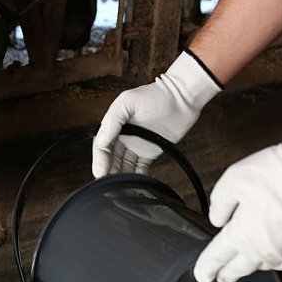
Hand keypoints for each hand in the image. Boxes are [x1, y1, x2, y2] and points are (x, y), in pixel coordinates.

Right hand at [92, 50, 221, 176]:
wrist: (182, 99)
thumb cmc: (155, 95)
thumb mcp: (127, 102)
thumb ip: (112, 121)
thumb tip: (101, 141)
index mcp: (114, 125)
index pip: (102, 146)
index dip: (99, 160)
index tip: (100, 172)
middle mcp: (124, 136)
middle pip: (111, 159)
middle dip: (108, 172)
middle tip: (108, 184)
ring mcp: (137, 145)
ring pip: (124, 166)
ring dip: (121, 176)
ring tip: (121, 186)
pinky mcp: (151, 152)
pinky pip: (141, 168)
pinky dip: (138, 176)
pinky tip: (136, 183)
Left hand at [193, 119, 281, 281]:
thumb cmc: (278, 174)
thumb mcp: (233, 180)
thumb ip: (220, 203)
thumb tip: (216, 218)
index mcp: (242, 234)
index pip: (218, 257)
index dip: (207, 267)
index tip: (202, 275)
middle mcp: (264, 250)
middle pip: (239, 269)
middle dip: (227, 274)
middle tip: (220, 277)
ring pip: (262, 265)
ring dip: (250, 265)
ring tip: (243, 262)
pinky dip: (273, 259)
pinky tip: (270, 252)